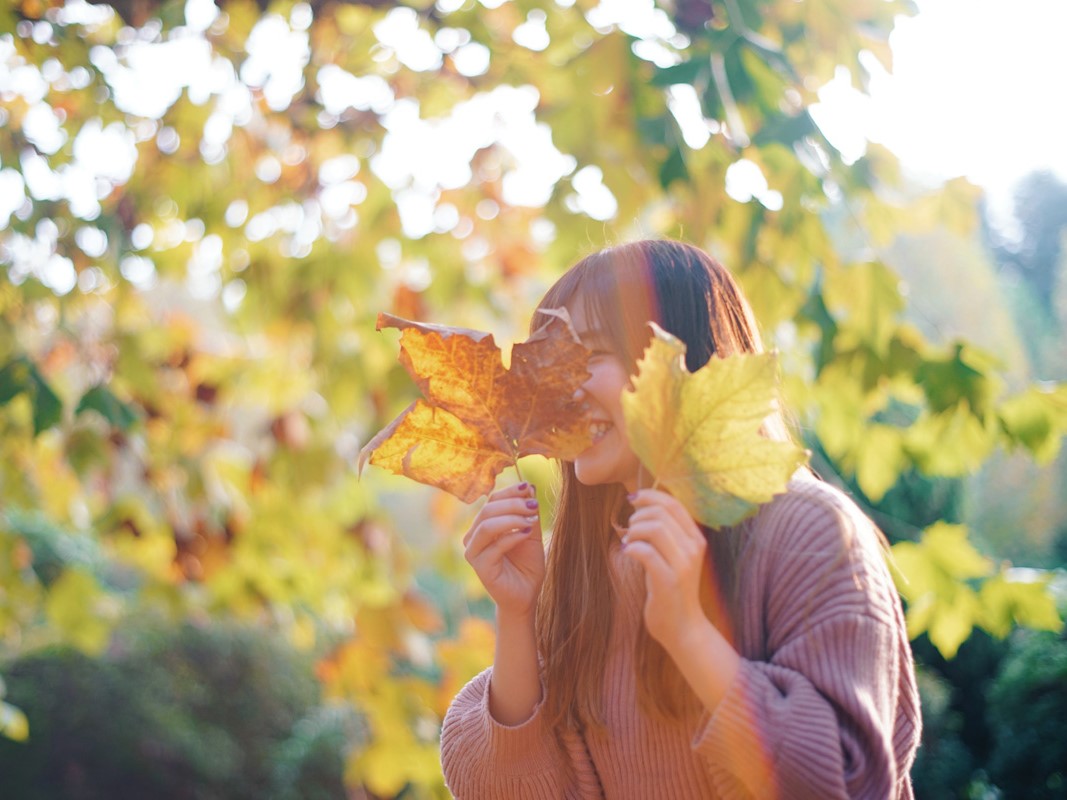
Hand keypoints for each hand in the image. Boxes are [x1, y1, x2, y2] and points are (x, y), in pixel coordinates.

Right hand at [463, 482, 543, 618]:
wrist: (526, 595)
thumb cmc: (527, 565)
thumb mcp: (531, 533)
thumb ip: (528, 512)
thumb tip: (529, 486)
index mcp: (483, 525)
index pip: (491, 500)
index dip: (509, 492)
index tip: (529, 488)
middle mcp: (474, 536)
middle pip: (488, 509)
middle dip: (513, 504)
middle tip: (534, 505)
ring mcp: (474, 552)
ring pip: (487, 525)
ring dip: (512, 518)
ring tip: (532, 519)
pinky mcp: (480, 566)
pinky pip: (494, 546)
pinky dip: (512, 537)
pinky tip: (526, 534)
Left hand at [621, 489, 708, 656]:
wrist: (683, 628)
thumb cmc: (672, 589)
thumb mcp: (674, 556)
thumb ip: (666, 534)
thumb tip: (643, 506)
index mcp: (696, 539)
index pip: (674, 504)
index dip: (651, 495)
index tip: (633, 498)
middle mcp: (694, 548)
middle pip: (662, 513)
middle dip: (638, 515)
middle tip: (630, 528)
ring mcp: (683, 565)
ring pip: (655, 529)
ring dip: (634, 530)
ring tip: (628, 541)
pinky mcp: (669, 581)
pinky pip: (646, 552)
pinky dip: (631, 548)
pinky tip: (627, 552)